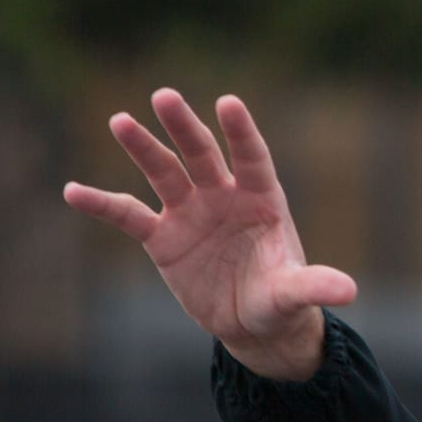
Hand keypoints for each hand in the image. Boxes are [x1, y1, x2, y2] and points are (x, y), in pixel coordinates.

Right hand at [63, 89, 356, 380]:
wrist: (254, 325)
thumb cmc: (280, 300)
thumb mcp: (295, 296)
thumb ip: (314, 286)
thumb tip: (349, 291)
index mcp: (262, 201)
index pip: (253, 158)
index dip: (241, 133)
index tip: (229, 103)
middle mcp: (224, 197)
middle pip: (201, 154)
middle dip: (185, 127)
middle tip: (165, 96)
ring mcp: (191, 212)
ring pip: (164, 172)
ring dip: (143, 147)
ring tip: (121, 121)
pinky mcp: (162, 237)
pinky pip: (128, 215)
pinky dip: (102, 204)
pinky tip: (73, 191)